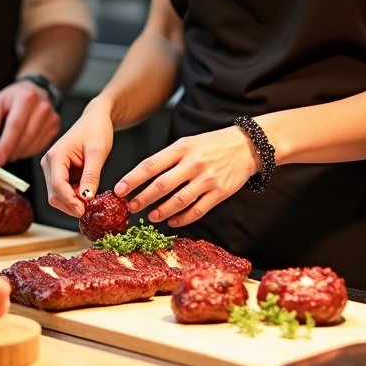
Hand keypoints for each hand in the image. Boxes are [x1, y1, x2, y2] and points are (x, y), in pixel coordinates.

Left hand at [0, 81, 60, 163]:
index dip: (5, 145)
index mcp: (26, 97)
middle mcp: (42, 107)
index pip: (15, 125)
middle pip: (25, 137)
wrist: (34, 91)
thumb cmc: (10, 99)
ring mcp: (51, 118)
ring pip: (32, 145)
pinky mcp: (55, 127)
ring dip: (17, 154)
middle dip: (10, 153)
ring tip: (6, 154)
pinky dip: (26, 153)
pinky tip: (17, 150)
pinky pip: (39, 147)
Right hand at [39, 101, 114, 217]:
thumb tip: (87, 198)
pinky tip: (89, 195)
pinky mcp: (59, 173)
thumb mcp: (98, 152)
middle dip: (71, 205)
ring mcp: (53, 169)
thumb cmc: (96, 130)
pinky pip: (64, 192)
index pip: (57, 184)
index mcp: (56, 155)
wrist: (95, 120)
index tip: (83, 211)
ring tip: (93, 201)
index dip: (69, 201)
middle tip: (92, 210)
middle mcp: (49, 163)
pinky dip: (76, 197)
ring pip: (58, 196)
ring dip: (74, 202)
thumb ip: (91, 175)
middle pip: (54, 194)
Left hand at [114, 126, 257, 226]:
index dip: (132, 179)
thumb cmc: (211, 145)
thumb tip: (144, 176)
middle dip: (143, 198)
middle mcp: (193, 163)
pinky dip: (182, 219)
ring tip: (150, 216)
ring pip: (179, 201)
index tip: (119, 189)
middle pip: (162, 185)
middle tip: (131, 207)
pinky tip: (172, 221)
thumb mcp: (187, 143)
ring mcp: (207, 179)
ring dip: (161, 211)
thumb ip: (168, 158)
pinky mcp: (220, 193)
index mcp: (181, 148)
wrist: (246, 146)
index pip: (151, 165)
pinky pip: (198, 210)